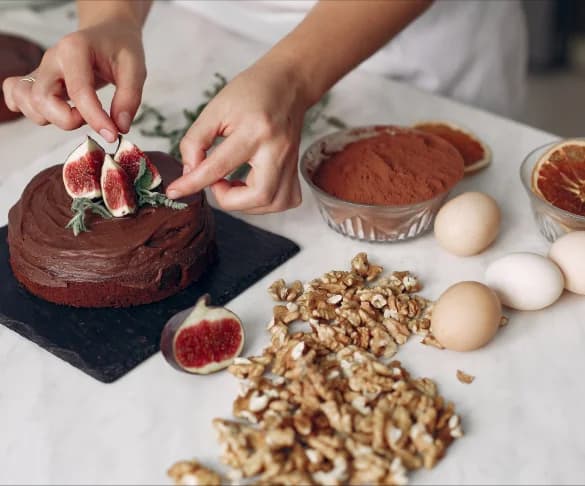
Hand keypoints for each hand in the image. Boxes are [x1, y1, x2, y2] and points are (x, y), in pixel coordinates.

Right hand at [2, 20, 145, 140]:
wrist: (107, 33)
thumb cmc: (120, 48)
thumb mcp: (135, 69)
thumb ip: (129, 98)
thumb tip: (120, 127)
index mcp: (74, 49)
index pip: (78, 90)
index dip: (94, 118)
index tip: (112, 135)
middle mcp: (51, 59)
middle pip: (41, 99)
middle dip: (68, 120)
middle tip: (94, 118)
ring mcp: (40, 70)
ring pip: (28, 102)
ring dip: (51, 119)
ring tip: (77, 114)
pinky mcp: (37, 80)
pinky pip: (16, 96)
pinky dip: (28, 110)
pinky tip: (52, 113)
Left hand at [167, 59, 307, 213]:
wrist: (288, 83)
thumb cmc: (251, 92)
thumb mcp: (216, 109)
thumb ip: (196, 141)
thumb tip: (189, 173)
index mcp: (254, 131)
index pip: (219, 167)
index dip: (192, 184)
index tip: (175, 192)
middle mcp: (277, 150)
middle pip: (259, 196)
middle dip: (230, 200)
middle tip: (217, 183)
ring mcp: (291, 161)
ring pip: (274, 203)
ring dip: (247, 204)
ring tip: (233, 185)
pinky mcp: (295, 168)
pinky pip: (285, 200)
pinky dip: (265, 202)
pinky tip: (252, 188)